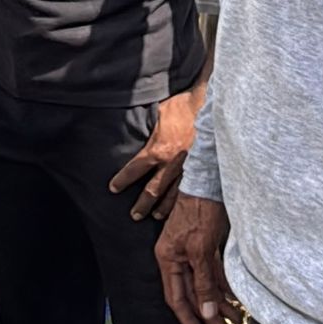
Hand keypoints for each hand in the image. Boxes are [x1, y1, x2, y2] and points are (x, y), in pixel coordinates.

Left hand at [108, 88, 200, 219]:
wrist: (209, 107)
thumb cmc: (182, 107)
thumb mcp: (157, 113)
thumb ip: (147, 127)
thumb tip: (136, 128)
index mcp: (157, 151)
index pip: (134, 170)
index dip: (122, 180)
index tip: (113, 188)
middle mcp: (170, 165)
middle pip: (152, 191)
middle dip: (142, 204)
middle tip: (134, 215)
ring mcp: (187, 170)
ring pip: (173, 195)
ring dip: (163, 208)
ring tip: (155, 216)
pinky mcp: (201, 169)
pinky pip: (190, 191)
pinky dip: (183, 201)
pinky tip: (180, 208)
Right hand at [155, 193, 237, 323]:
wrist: (209, 181)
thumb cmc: (199, 211)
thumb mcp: (201, 249)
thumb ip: (204, 282)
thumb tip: (207, 314)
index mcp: (168, 259)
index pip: (176, 299)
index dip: (188, 320)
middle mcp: (176, 257)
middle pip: (192, 293)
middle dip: (208, 313)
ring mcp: (190, 250)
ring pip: (204, 283)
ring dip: (218, 300)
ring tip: (235, 316)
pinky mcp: (204, 244)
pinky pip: (212, 271)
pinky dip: (221, 283)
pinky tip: (233, 295)